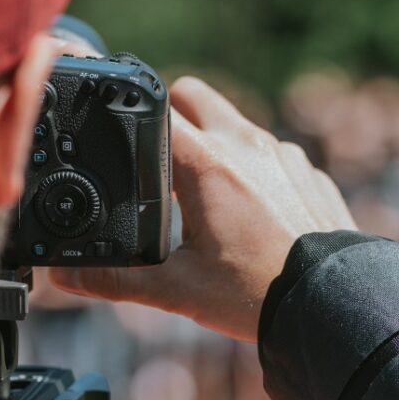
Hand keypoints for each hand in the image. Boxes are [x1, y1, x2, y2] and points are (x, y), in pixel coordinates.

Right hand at [49, 77, 355, 340]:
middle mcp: (247, 144)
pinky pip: (271, 151)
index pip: (154, 110)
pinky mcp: (309, 171)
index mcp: (208, 164)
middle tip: (161, 165)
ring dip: (214, 142)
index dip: (130, 125)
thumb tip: (66, 278)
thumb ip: (117, 278)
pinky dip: (254, 168)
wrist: (332, 305)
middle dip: (170, 118)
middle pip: (192, 94)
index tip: (121, 148)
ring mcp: (284, 154)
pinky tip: (254, 211)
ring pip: (234, 122)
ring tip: (205, 195)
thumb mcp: (177, 289)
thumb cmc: (257, 294)